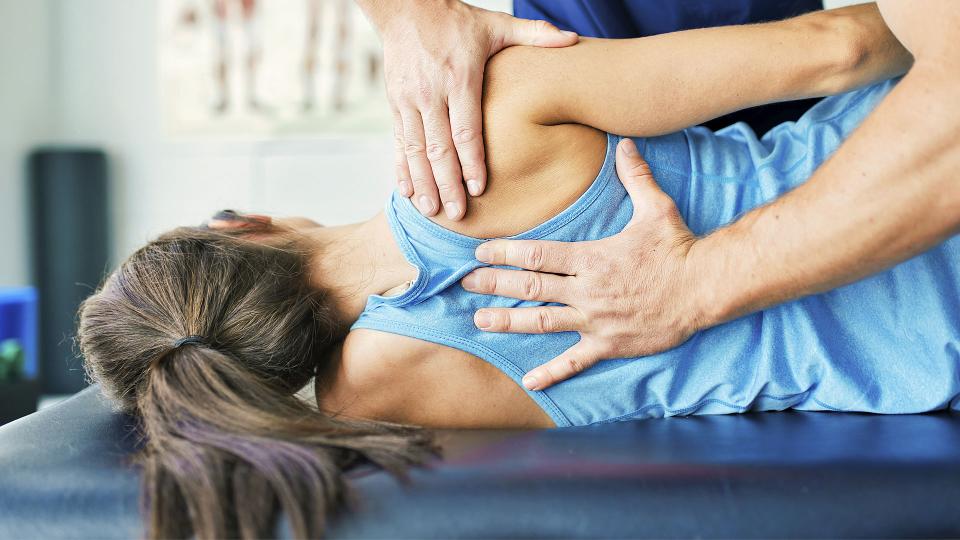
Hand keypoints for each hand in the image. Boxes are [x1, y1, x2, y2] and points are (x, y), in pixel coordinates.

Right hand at [371, 0, 577, 219]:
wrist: (406, 7)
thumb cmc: (457, 20)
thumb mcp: (496, 24)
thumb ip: (534, 33)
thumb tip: (573, 39)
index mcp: (460, 78)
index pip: (465, 129)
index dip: (471, 161)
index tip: (478, 189)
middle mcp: (432, 93)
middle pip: (439, 147)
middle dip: (447, 183)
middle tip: (457, 213)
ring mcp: (409, 100)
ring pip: (415, 149)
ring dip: (422, 182)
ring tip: (430, 210)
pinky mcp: (395, 103)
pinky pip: (399, 141)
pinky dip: (401, 168)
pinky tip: (405, 192)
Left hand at [461, 139, 707, 389]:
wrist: (705, 288)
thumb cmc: (679, 247)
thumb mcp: (656, 207)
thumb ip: (635, 176)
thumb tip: (626, 144)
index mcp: (592, 257)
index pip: (537, 254)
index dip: (504, 253)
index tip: (480, 252)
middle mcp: (587, 290)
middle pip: (531, 286)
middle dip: (494, 283)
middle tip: (466, 283)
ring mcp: (595, 320)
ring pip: (542, 321)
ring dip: (508, 321)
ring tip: (479, 320)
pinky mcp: (609, 344)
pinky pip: (575, 361)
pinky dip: (551, 372)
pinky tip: (529, 381)